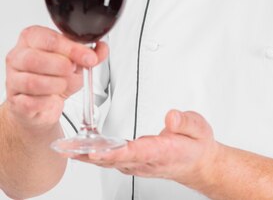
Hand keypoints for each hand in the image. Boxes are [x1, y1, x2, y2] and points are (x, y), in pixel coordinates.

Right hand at [5, 25, 107, 129]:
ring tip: (63, 84)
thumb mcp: (76, 62)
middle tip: (72, 71)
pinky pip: (31, 102)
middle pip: (35, 59)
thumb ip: (90, 54)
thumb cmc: (56, 78)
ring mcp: (13, 79)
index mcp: (32, 38)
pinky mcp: (15, 101)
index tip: (88, 57)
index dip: (72, 49)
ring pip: (33, 81)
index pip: (49, 39)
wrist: (43, 105)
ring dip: (56, 85)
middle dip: (61, 67)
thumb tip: (101, 49)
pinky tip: (53, 98)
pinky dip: (48, 101)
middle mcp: (19, 56)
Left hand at [77, 109, 220, 188]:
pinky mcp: (132, 160)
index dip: (114, 152)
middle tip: (69, 147)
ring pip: (107, 160)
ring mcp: (137, 163)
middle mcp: (145, 160)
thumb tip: (171, 117)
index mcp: (161, 151)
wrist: (198, 163)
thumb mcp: (199, 128)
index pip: (134, 152)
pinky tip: (80, 148)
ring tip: (67, 146)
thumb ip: (185, 122)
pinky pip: (109, 159)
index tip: (96, 149)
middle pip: (113, 159)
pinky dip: (93, 154)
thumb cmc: (196, 145)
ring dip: (86, 155)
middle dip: (89, 154)